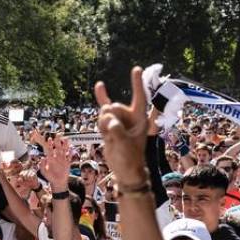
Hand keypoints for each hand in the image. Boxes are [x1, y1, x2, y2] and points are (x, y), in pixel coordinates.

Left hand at [39, 137, 70, 191]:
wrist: (57, 182)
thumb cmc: (50, 177)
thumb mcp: (44, 172)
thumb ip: (42, 165)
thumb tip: (42, 158)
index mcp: (50, 158)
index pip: (50, 149)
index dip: (50, 144)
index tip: (50, 139)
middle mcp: (56, 157)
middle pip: (57, 147)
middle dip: (58, 141)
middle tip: (58, 135)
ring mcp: (62, 160)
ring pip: (64, 151)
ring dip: (65, 145)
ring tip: (66, 140)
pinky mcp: (67, 163)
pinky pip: (69, 157)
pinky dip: (70, 153)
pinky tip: (71, 149)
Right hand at [95, 67, 148, 184]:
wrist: (124, 169)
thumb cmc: (130, 158)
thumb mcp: (124, 144)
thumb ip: (116, 129)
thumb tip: (107, 118)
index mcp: (139, 119)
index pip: (139, 97)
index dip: (137, 83)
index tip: (136, 69)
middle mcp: (129, 117)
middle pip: (115, 107)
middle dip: (109, 119)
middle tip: (113, 134)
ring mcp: (119, 120)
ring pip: (105, 112)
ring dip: (103, 124)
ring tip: (109, 137)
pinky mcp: (109, 125)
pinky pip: (102, 114)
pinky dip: (101, 100)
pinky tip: (99, 85)